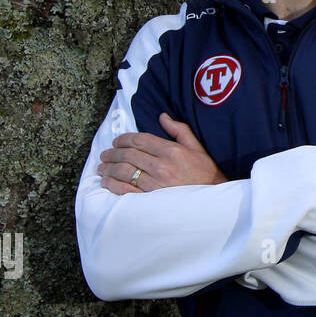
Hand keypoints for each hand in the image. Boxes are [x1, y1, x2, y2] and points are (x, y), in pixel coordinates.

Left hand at [98, 113, 228, 193]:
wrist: (213, 200)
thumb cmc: (205, 173)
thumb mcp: (196, 148)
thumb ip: (179, 130)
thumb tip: (162, 117)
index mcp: (171, 151)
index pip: (140, 140)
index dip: (123, 139)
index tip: (117, 141)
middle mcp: (161, 166)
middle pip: (128, 155)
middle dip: (112, 153)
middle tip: (105, 154)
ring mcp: (155, 184)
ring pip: (123, 171)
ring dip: (108, 168)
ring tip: (102, 167)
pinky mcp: (150, 200)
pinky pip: (125, 190)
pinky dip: (112, 185)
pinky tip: (107, 182)